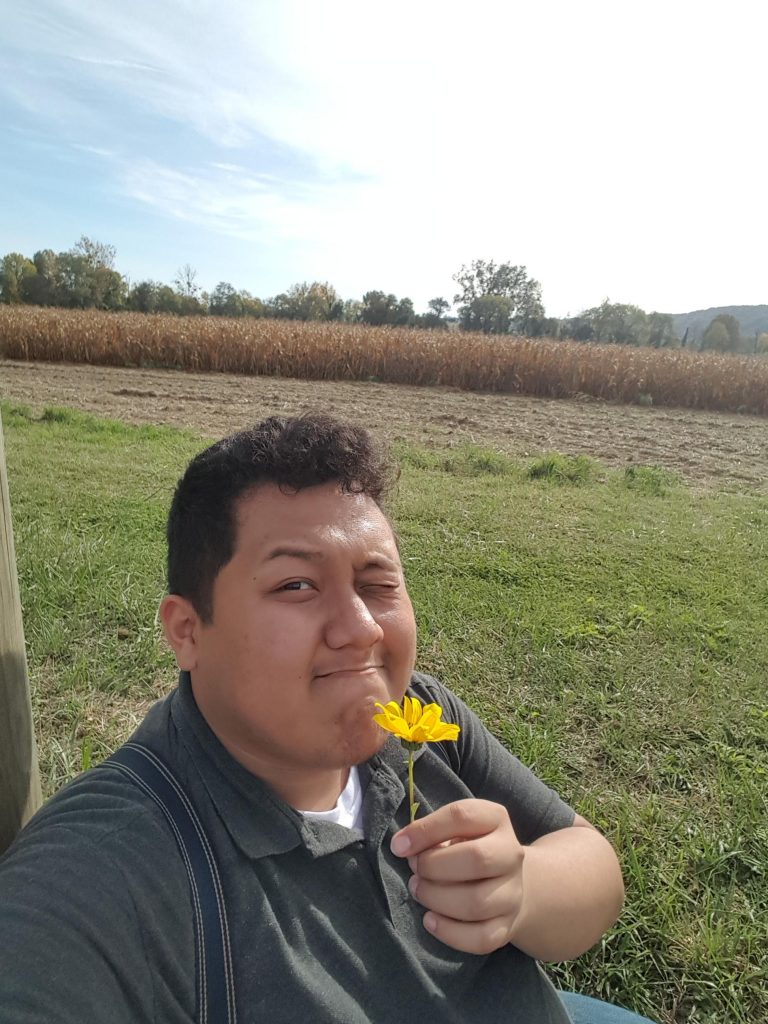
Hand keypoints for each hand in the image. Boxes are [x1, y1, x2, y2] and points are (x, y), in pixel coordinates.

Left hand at [390, 799, 524, 954]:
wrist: (505, 880)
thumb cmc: (467, 847)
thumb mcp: (452, 829)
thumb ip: (430, 833)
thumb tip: (402, 847)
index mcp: (495, 819)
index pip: (462, 816)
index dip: (425, 830)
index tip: (398, 846)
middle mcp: (511, 853)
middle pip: (477, 859)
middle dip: (434, 867)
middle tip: (415, 871)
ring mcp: (513, 892)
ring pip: (477, 903)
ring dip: (436, 899)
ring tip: (418, 891)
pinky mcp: (508, 925)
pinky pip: (481, 938)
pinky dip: (449, 932)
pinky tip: (430, 920)